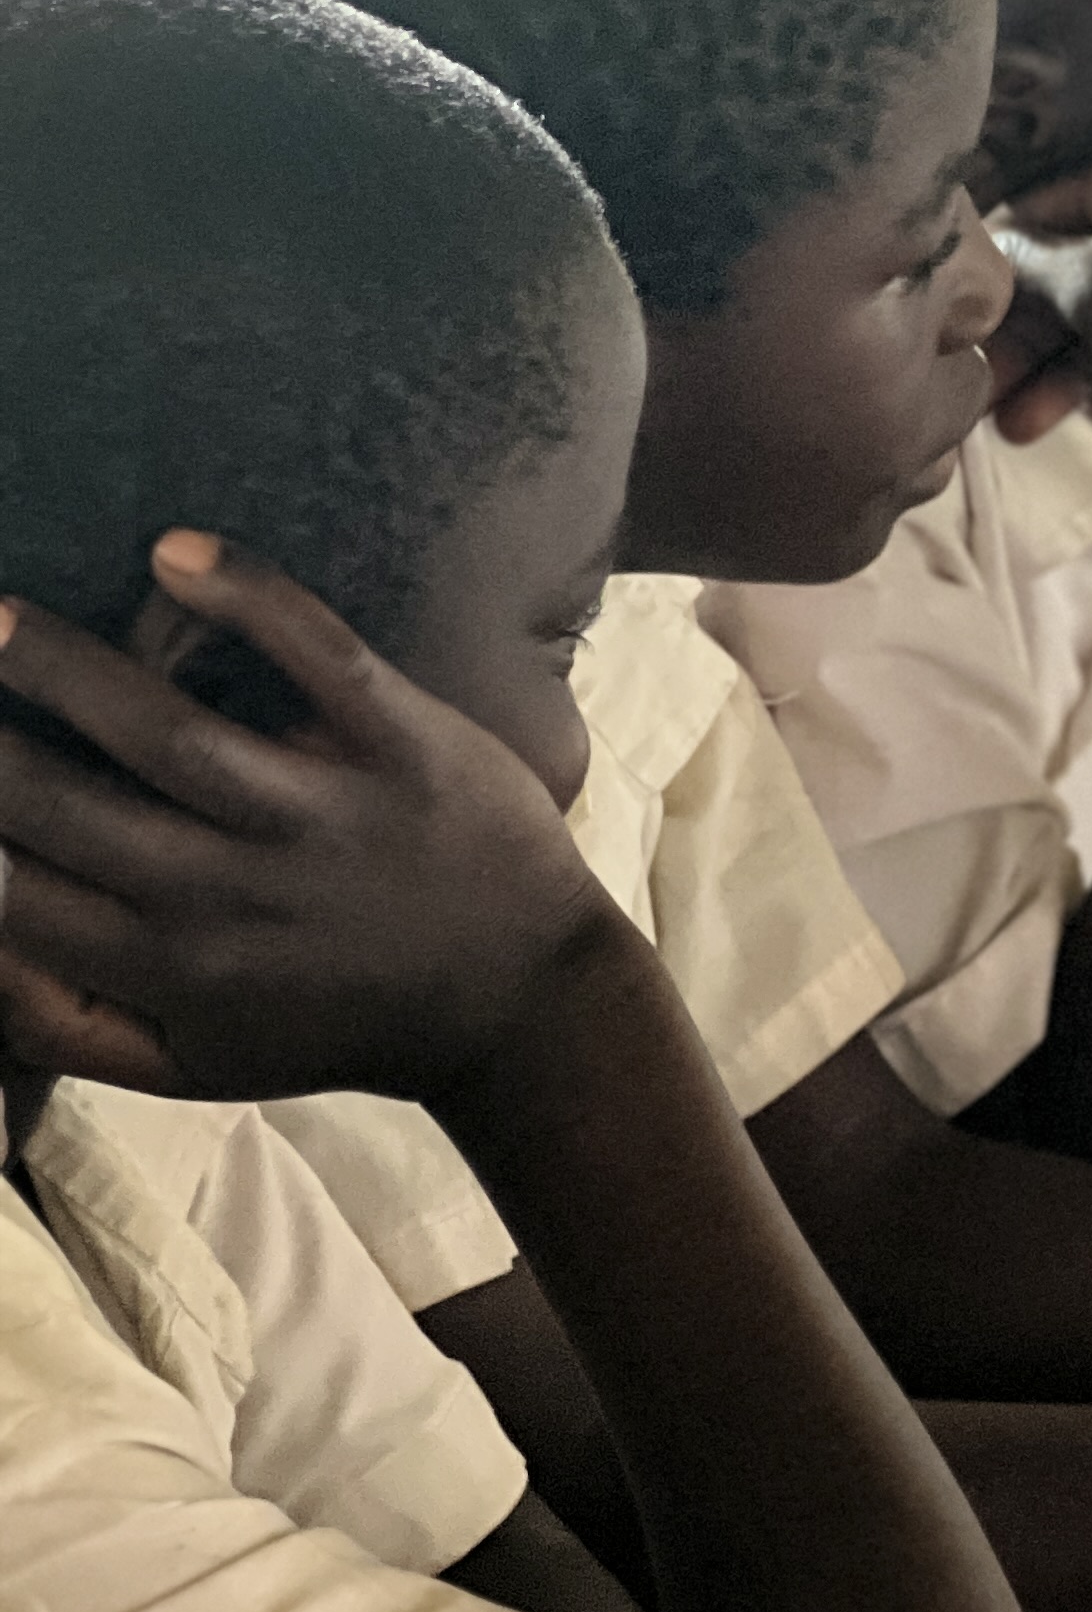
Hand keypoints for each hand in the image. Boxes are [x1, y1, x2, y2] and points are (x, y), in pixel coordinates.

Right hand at [0, 542, 617, 1107]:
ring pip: (164, 728)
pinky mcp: (404, 747)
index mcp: (164, 965)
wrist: (521, 1004)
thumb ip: (63, 1021)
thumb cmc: (335, 1024)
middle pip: (57, 802)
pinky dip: (250, 600)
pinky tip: (175, 549)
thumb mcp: (193, 1062)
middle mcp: (228, 892)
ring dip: (64, 664)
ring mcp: (319, 813)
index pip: (6, 890)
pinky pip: (321, 659)